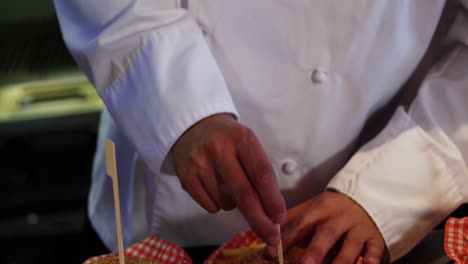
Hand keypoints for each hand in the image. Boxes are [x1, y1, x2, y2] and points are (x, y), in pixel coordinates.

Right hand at [171, 113, 285, 244]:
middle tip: (272, 237)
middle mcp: (220, 149)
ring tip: (228, 185)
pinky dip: (217, 205)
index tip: (280, 218)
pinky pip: (210, 206)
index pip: (261, 173)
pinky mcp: (186, 176)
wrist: (191, 127)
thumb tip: (271, 213)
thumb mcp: (246, 145)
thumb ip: (258, 173)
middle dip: (260, 220)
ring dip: (235, 205)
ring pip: (227, 203)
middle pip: (244, 194)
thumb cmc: (228, 140)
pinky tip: (213, 187)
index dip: (272, 199)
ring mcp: (200, 163)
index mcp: (242, 138)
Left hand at [270, 191, 385, 263]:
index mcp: (319, 209)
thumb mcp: (311, 207)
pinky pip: (374, 248)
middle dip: (314, 251)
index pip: (300, 223)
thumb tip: (264, 231)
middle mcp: (338, 218)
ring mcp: (357, 227)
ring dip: (341, 260)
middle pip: (326, 233)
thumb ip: (291, 220)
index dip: (285, 238)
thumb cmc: (332, 208)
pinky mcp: (374, 237)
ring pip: (351, 244)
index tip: (270, 253)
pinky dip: (371, 258)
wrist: (366, 196)